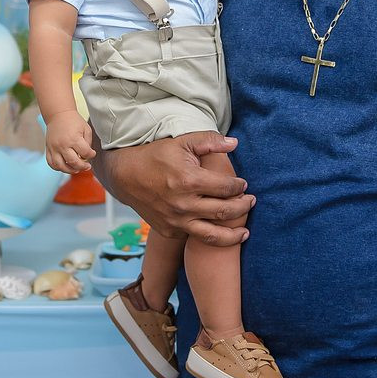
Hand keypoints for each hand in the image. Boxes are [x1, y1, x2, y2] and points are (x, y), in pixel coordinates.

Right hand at [44, 111, 96, 172]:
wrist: (59, 114)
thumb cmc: (74, 121)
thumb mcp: (86, 129)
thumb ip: (88, 143)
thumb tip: (88, 156)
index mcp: (74, 138)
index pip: (85, 153)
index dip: (91, 155)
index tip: (92, 154)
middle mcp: (63, 145)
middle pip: (74, 162)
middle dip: (83, 166)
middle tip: (87, 166)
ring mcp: (54, 148)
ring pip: (61, 166)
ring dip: (70, 171)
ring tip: (76, 169)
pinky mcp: (48, 149)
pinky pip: (51, 163)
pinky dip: (58, 168)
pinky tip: (65, 166)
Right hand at [92, 132, 254, 245]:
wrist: (125, 175)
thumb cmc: (156, 155)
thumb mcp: (182, 142)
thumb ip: (210, 141)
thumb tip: (235, 143)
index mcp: (190, 180)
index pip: (227, 187)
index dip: (239, 186)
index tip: (243, 184)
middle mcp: (184, 204)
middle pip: (225, 211)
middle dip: (243, 207)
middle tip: (251, 202)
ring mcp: (176, 220)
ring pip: (213, 235)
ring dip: (233, 235)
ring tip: (245, 233)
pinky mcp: (169, 230)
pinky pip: (194, 236)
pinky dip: (209, 236)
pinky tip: (218, 231)